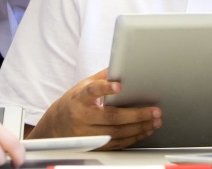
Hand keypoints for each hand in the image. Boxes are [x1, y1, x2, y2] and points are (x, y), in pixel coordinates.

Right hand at [29, 68, 162, 149]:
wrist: (57, 125)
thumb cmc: (74, 102)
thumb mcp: (84, 85)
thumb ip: (102, 77)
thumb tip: (122, 64)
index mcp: (79, 98)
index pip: (92, 91)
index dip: (105, 88)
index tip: (118, 85)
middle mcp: (82, 117)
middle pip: (112, 117)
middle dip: (136, 114)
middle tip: (154, 111)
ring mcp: (87, 134)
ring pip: (117, 133)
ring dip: (139, 128)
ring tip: (154, 121)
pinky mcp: (93, 146)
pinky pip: (116, 144)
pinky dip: (132, 138)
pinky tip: (144, 131)